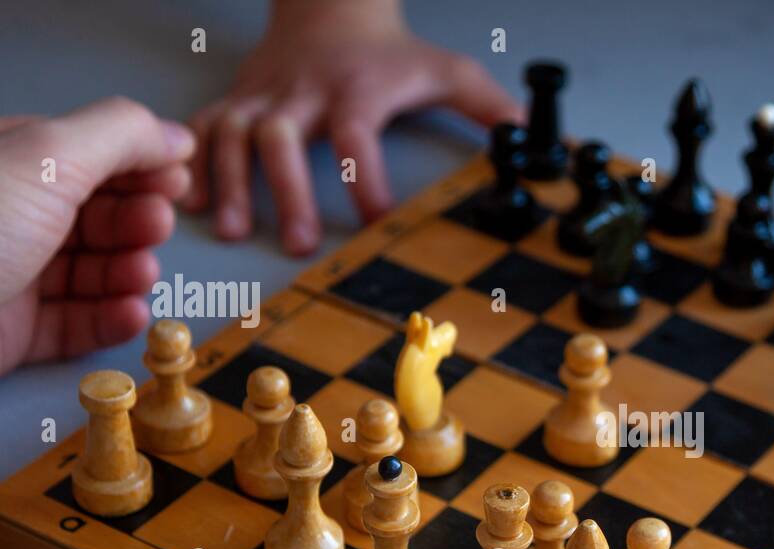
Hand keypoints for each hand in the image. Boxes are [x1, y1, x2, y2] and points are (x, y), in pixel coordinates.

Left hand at [0, 97, 193, 376]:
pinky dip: (112, 319)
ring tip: (140, 272)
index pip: (90, 156)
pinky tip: (129, 312)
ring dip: (130, 272)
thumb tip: (175, 135)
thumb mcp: (51, 156)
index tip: (177, 181)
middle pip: (97, 216)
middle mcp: (12, 215)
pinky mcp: (17, 330)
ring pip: (94, 272)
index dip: (139, 166)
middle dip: (136, 221)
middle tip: (156, 226)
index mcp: (12, 162)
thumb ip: (122, 136)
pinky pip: (79, 323)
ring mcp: (14, 274)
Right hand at [183, 0, 522, 255]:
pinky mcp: (237, 100)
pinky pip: (203, 129)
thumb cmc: (391, 53)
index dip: (365, 179)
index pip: (357, 136)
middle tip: (300, 244)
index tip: (377, 222)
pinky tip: (191, 202)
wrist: (331, 5)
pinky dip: (194, 164)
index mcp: (356, 90)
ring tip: (232, 231)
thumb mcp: (445, 70)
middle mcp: (303, 93)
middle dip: (287, 190)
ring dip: (230, 183)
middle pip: (282, 136)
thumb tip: (528, 142)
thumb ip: (487, 108)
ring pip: (234, 134)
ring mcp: (264, 97)